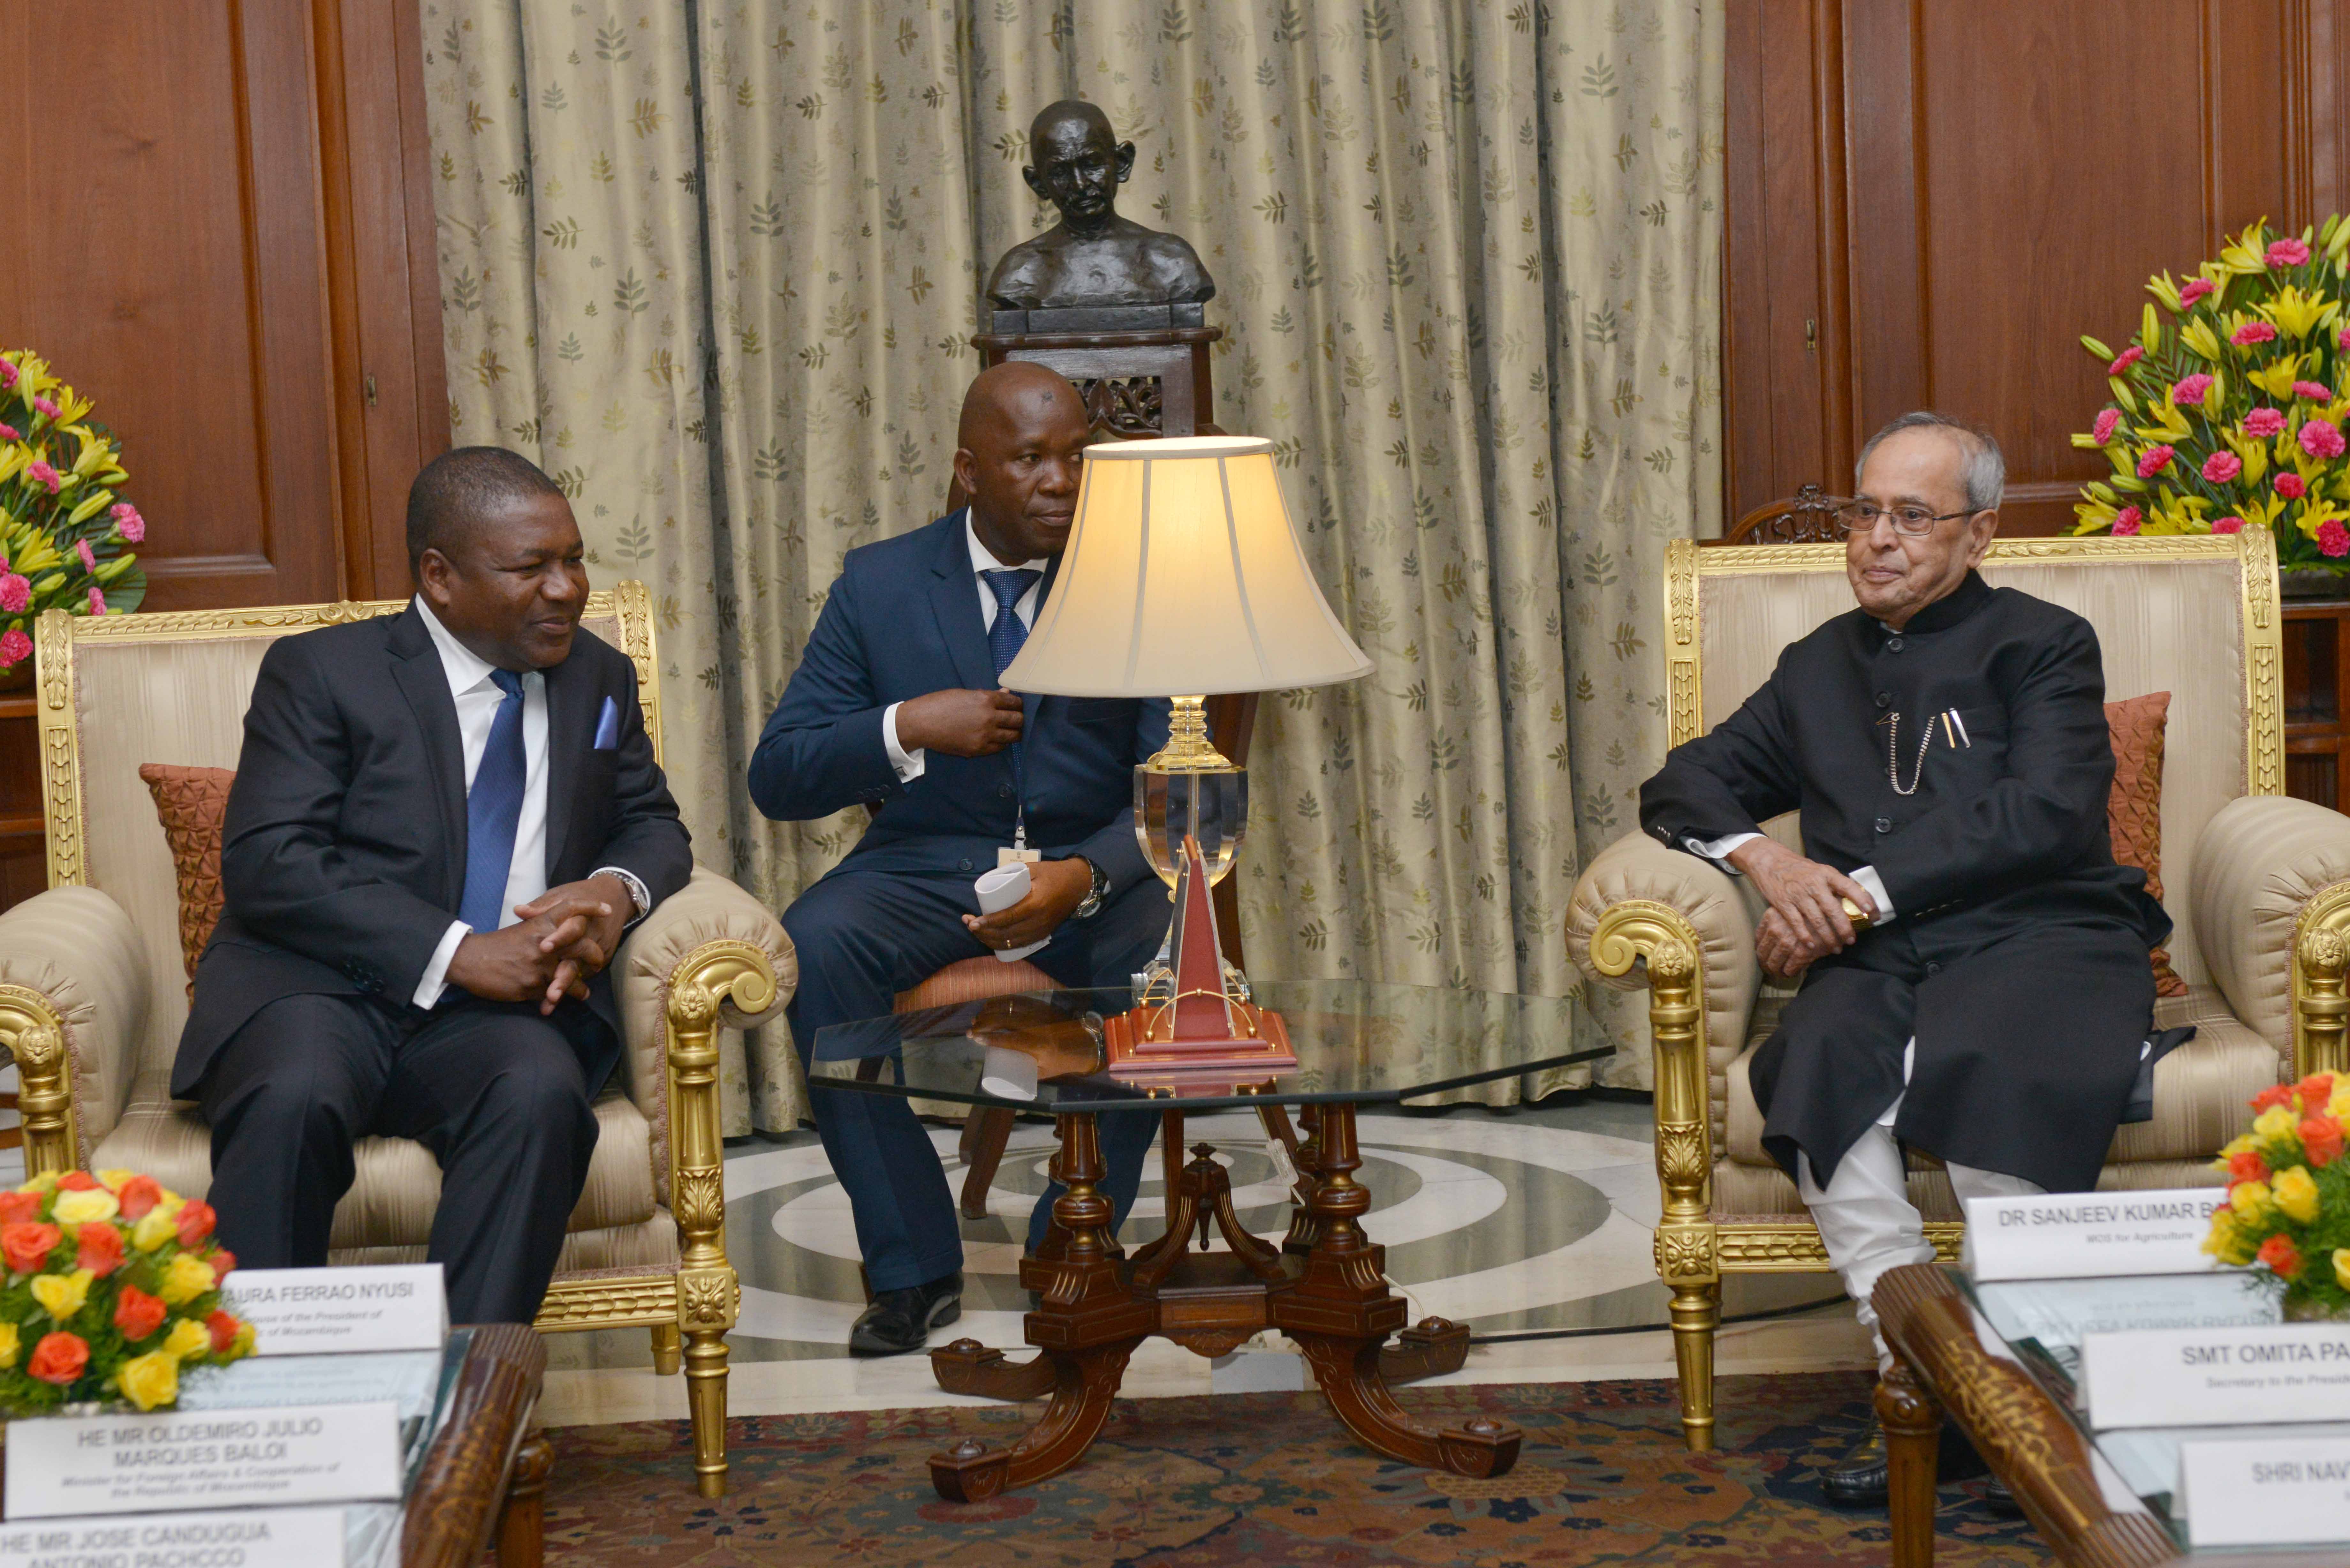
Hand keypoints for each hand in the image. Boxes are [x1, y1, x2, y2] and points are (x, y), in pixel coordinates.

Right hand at [445, 916, 591, 1011]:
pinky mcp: (533, 984)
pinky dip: (557, 1001)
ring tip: (584, 993)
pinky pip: (554, 995)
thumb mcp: (522, 929)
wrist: (469, 959)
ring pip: (573, 976)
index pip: (572, 909)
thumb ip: (542, 929)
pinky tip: (556, 1004)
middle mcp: (546, 942)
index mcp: (541, 923)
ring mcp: (541, 964)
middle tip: (598, 964)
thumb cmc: (496, 945)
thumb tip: (561, 933)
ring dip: (581, 987)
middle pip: (583, 945)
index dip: (591, 907)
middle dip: (596, 956)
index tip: (607, 910)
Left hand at [513, 874, 633, 1011]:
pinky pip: (585, 976)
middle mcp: (592, 936)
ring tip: (549, 1003)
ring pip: (581, 972)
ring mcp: (599, 949)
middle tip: (551, 993)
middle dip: (564, 977)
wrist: (616, 895)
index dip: (559, 938)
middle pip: (579, 960)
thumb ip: (541, 905)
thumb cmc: (580, 893)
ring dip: (566, 989)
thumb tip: (519, 911)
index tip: (543, 948)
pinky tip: (552, 1002)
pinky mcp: (602, 959)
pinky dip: (571, 989)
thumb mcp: (561, 895)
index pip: (572, 928)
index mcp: (581, 917)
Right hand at [895, 688, 1024, 757]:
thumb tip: (1006, 692)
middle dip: (1020, 718)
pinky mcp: (978, 749)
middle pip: (1017, 720)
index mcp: (986, 699)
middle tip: (1017, 719)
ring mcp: (985, 736)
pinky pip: (998, 748)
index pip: (1013, 702)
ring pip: (1012, 736)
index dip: (1018, 704)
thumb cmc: (940, 704)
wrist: (920, 723)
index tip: (1018, 706)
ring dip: (1014, 733)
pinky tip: (998, 739)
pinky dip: (1001, 743)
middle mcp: (989, 717)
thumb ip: (988, 695)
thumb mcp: (964, 694)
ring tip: (1012, 730)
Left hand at [963, 857, 1089, 951]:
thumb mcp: (1032, 869)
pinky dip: (1002, 944)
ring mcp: (1041, 930)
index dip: (988, 922)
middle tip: (968, 924)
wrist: (1077, 884)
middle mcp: (1038, 922)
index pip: (1008, 918)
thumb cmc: (1053, 873)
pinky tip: (990, 939)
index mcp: (1036, 904)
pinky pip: (1019, 945)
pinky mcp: (1042, 935)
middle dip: (984, 933)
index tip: (972, 921)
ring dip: (990, 940)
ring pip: (1011, 943)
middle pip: (1006, 934)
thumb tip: (988, 882)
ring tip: (976, 931)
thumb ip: (1012, 875)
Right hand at [1725, 836, 1876, 964]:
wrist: (1769, 861)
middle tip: (1851, 940)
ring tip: (1835, 948)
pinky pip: (1797, 924)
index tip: (1871, 912)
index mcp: (1826, 874)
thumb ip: (1835, 884)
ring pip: (1816, 920)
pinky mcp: (1783, 903)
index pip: (1847, 886)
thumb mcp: (1820, 870)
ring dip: (1828, 937)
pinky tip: (1812, 946)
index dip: (1861, 899)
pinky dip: (1805, 937)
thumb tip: (1858, 901)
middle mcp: (1813, 884)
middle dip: (1844, 928)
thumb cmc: (1799, 868)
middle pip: (1833, 910)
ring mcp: (1798, 894)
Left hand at [1756, 907, 1829, 980]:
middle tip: (1769, 968)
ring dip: (1776, 971)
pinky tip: (1791, 974)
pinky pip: (1789, 969)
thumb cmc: (1816, 912)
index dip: (1760, 948)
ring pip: (1773, 963)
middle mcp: (1776, 929)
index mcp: (1771, 916)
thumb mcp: (1792, 910)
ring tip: (1780, 973)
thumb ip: (1780, 922)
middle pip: (1762, 952)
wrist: (1837, 913)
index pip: (1758, 937)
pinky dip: (1789, 973)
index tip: (1764, 954)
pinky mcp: (1800, 953)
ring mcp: (1787, 942)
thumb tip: (1772, 939)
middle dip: (1765, 963)